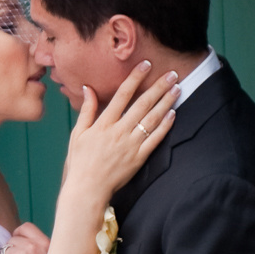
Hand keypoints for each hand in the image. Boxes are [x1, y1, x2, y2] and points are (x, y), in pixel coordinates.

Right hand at [60, 61, 180, 207]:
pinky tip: (173, 114)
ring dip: (166, 102)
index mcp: (103, 124)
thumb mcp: (77, 133)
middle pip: (142, 104)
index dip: (134, 79)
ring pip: (152, 119)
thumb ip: (86, 110)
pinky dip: (165, 126)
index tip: (145, 65)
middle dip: (158, 87)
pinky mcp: (139, 157)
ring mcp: (131, 144)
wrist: (87, 188)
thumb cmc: (79, 161)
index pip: (121, 95)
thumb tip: (88, 88)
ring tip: (177, 89)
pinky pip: (155, 139)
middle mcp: (119, 131)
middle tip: (171, 74)